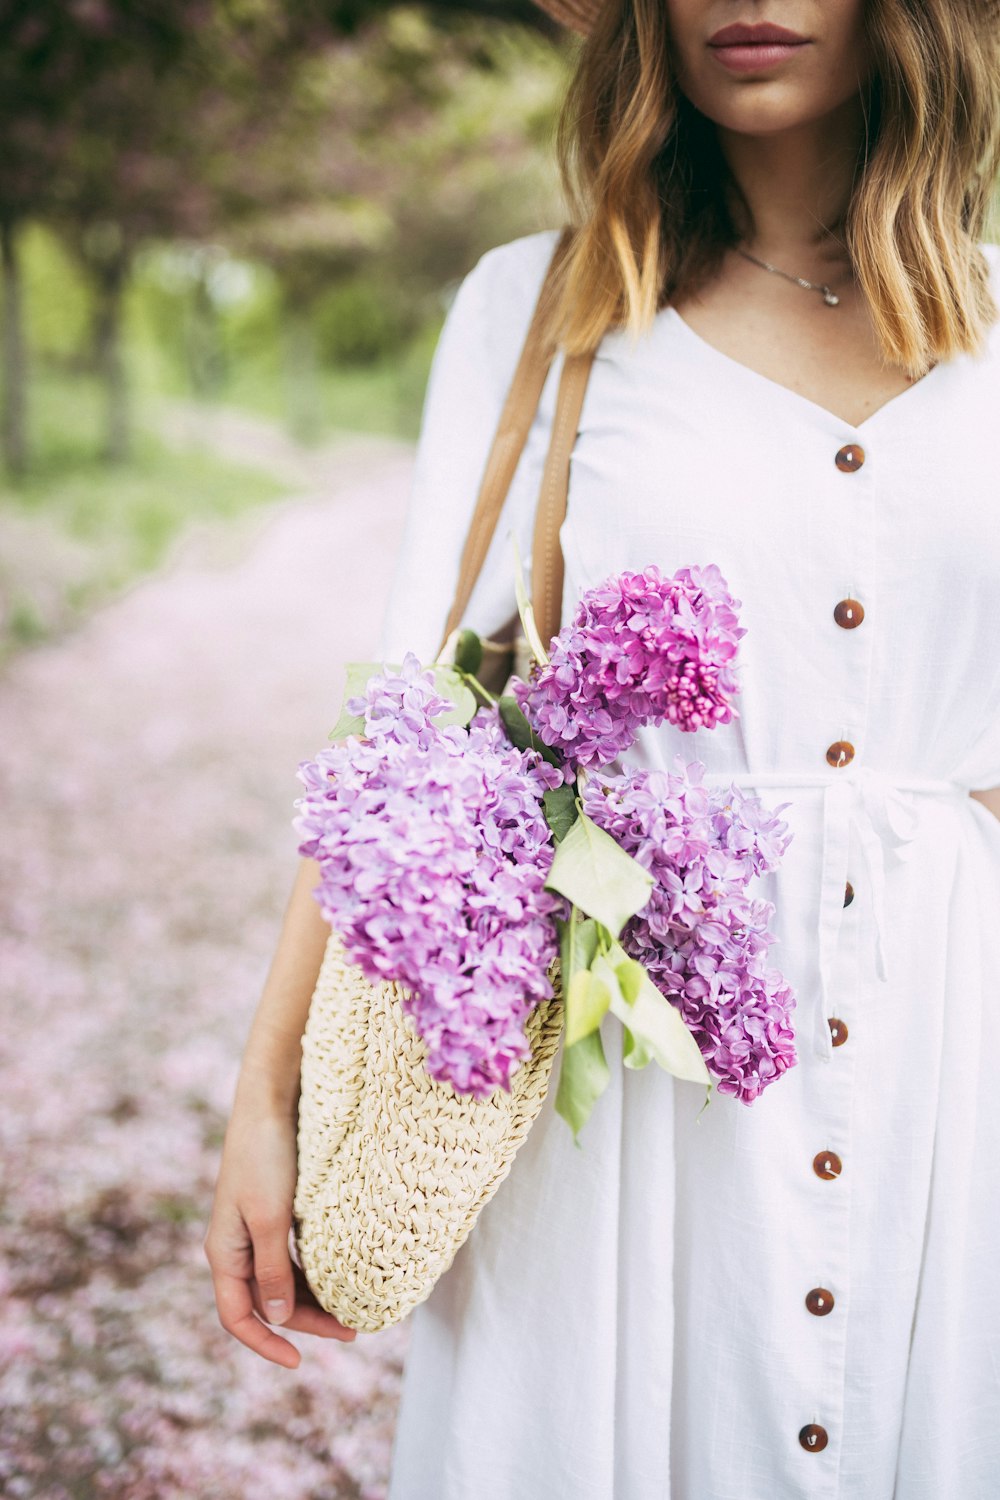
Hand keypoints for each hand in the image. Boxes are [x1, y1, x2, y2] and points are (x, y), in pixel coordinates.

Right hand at [205, 1104, 356, 1367]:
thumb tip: (276, 1318)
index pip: (237, 1317)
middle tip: (353, 1330)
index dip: (265, 1344)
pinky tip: (340, 1276)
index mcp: (224, 1252)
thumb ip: (273, 1270)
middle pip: (267, 1301)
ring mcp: (254, 1228)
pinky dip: (314, 1272)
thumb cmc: (265, 1157)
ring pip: (282, 1280)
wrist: (270, 1102)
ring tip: (354, 1310)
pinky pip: (292, 1256)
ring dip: (313, 1299)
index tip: (300, 1362)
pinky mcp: (274, 1211)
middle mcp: (236, 1245)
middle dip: (305, 1321)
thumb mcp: (270, 1218)